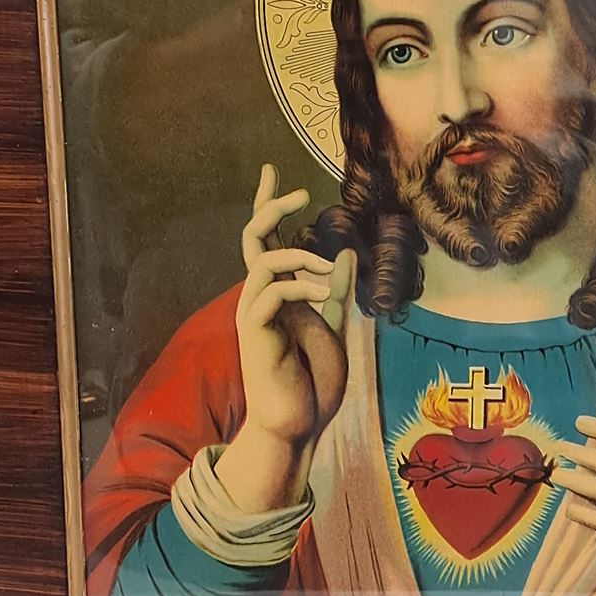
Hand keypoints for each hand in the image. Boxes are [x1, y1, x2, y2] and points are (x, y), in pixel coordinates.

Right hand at [212, 165, 354, 512]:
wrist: (301, 423)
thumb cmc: (314, 381)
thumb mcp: (333, 325)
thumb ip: (334, 290)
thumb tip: (342, 253)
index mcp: (280, 293)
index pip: (267, 240)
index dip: (268, 205)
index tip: (273, 172)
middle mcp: (262, 297)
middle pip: (253, 239)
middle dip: (270, 210)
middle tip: (297, 193)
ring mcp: (256, 314)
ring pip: (261, 261)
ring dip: (297, 256)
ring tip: (325, 270)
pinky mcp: (256, 334)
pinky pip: (269, 293)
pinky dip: (298, 287)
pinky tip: (323, 297)